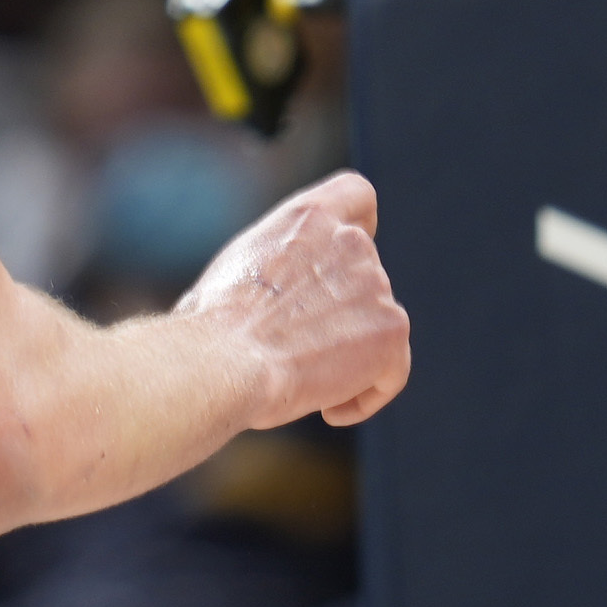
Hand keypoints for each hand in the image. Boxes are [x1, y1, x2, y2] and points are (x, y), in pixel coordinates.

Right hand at [177, 170, 407, 429]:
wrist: (226, 358)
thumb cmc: (213, 324)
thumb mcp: (241, 266)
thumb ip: (283, 263)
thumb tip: (286, 293)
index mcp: (307, 217)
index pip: (358, 195)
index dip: (362, 225)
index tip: (344, 262)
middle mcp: (349, 241)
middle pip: (369, 277)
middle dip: (344, 313)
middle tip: (303, 348)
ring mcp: (376, 285)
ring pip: (378, 327)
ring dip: (351, 356)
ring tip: (306, 385)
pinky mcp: (392, 330)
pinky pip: (392, 370)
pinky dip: (367, 394)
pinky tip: (330, 410)